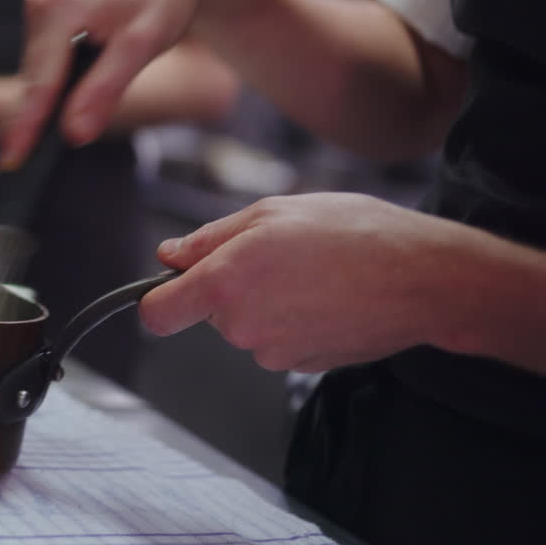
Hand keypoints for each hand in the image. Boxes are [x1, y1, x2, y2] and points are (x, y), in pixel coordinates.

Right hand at [0, 0, 221, 169]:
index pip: (40, 82)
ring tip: (54, 119)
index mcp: (56, 8)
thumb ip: (104, 91)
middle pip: (34, 79)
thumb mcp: (141, 46)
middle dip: (34, 117)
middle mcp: (39, 4)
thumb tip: (73, 135)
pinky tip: (68, 97)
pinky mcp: (47, 16)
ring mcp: (40, 8)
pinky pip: (47, 62)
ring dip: (52, 98)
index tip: (9, 160)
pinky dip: (57, 84)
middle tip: (12, 162)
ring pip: (39, 73)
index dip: (25, 125)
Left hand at [144, 193, 458, 372]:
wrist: (422, 279)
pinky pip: (279, 341)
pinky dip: (294, 321)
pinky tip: (326, 297)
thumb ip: (210, 238)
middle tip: (276, 255)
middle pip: (209, 314)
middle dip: (230, 287)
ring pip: (247, 327)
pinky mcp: (302, 366)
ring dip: (266, 302)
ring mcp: (272, 353)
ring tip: (310, 272)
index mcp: (224, 284)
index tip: (170, 286)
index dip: (157, 299)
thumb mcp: (271, 213)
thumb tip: (169, 255)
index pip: (157, 313)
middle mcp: (241, 327)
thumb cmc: (352, 234)